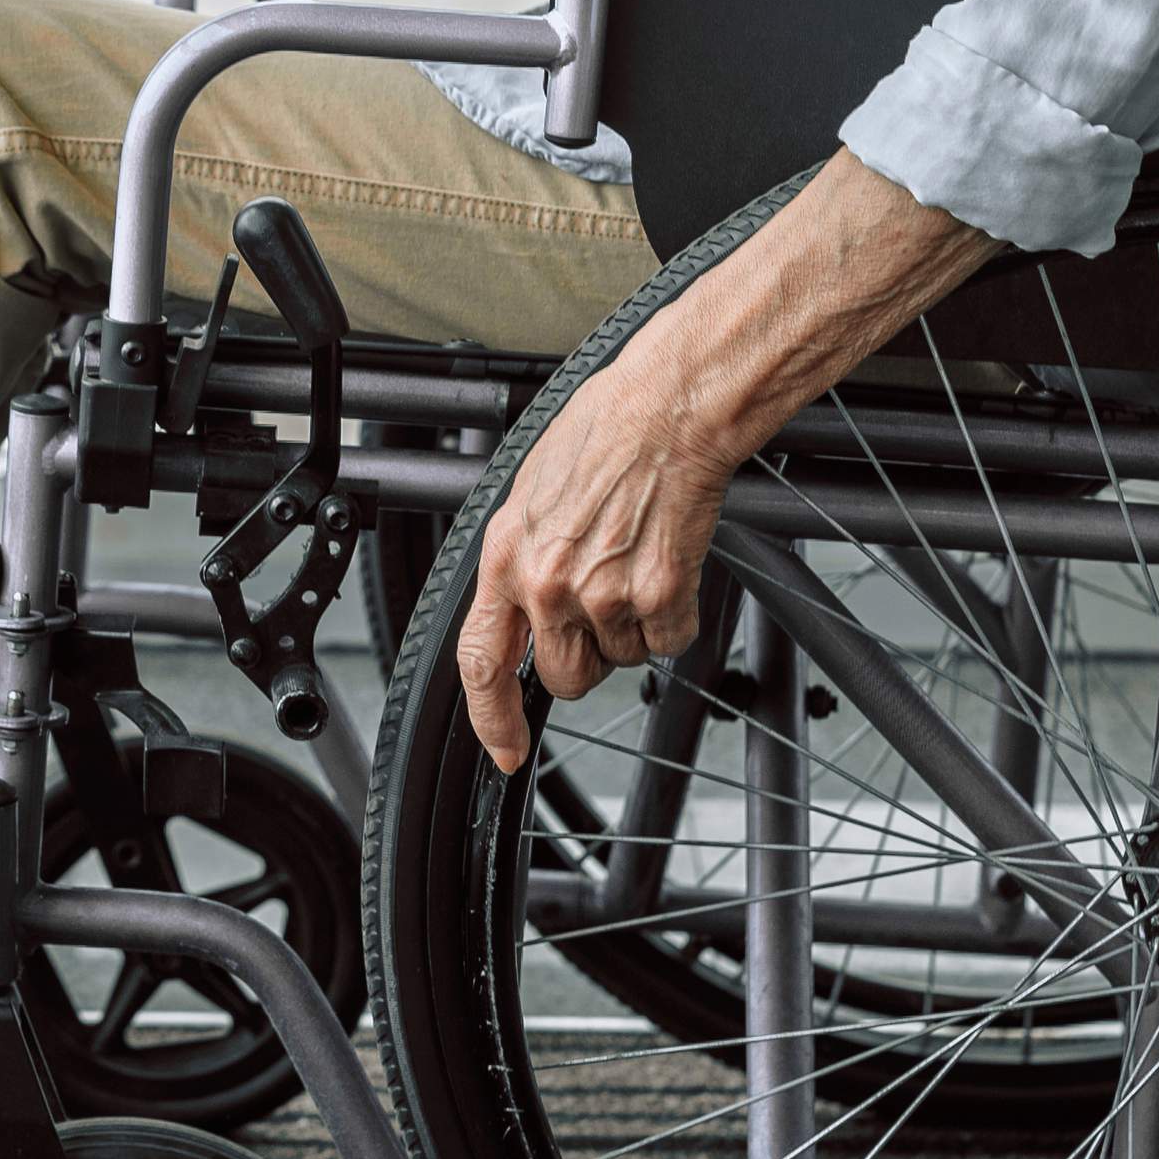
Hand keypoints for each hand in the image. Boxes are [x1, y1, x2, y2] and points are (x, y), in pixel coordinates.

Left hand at [455, 320, 748, 773]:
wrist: (665, 410)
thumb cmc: (602, 437)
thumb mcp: (529, 498)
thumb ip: (521, 562)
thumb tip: (524, 613)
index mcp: (505, 557)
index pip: (481, 662)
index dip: (491, 718)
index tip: (504, 748)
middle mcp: (547, 584)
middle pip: (564, 678)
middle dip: (587, 658)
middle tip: (605, 606)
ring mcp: (603, 593)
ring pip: (624, 659)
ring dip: (635, 627)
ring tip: (637, 561)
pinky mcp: (660, 594)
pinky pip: (670, 642)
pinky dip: (677, 617)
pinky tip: (669, 565)